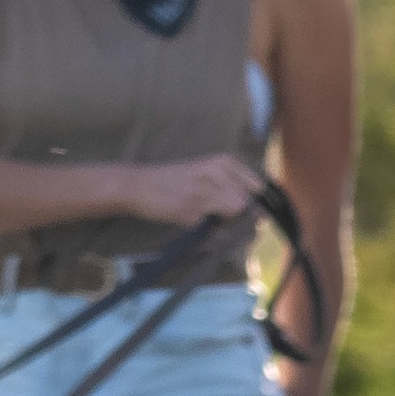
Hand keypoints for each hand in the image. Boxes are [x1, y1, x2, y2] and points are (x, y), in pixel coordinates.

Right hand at [111, 150, 261, 229]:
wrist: (136, 185)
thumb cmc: (171, 180)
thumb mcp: (205, 172)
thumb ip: (230, 185)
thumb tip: (258, 214)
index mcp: (222, 162)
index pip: (257, 187)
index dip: (252, 203)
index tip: (243, 212)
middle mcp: (217, 173)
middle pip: (247, 203)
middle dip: (237, 215)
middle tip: (216, 217)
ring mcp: (205, 190)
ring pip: (234, 214)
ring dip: (224, 224)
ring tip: (205, 219)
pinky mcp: (192, 209)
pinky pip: (214, 229)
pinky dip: (207, 233)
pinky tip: (190, 221)